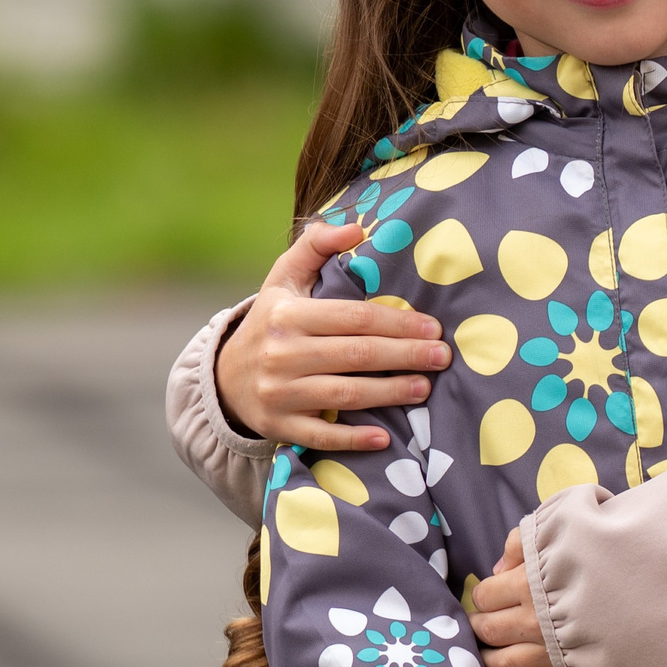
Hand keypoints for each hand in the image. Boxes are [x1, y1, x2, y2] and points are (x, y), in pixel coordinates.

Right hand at [214, 222, 449, 451]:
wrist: (223, 376)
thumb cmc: (269, 321)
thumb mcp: (283, 277)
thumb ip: (316, 246)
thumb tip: (355, 227)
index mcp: (287, 314)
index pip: (354, 317)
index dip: (398, 322)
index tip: (433, 327)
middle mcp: (282, 354)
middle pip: (357, 355)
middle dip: (405, 355)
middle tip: (442, 357)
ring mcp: (279, 393)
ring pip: (345, 394)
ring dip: (390, 393)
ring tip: (425, 388)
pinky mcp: (279, 425)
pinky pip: (320, 436)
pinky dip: (353, 439)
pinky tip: (384, 437)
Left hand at [470, 528, 559, 666]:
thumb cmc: (619, 541)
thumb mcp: (568, 518)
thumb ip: (526, 538)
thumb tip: (499, 567)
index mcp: (530, 583)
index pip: (486, 595)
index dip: (484, 595)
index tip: (488, 596)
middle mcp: (536, 622)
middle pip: (490, 631)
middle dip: (481, 628)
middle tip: (480, 628)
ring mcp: (558, 653)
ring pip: (510, 665)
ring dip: (495, 663)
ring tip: (490, 660)